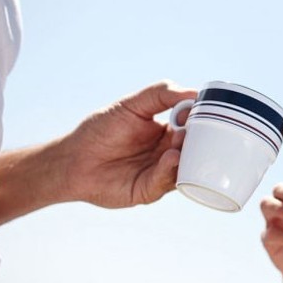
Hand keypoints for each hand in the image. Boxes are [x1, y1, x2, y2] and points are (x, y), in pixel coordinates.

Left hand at [60, 80, 197, 207]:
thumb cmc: (100, 130)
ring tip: (185, 143)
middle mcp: (168, 154)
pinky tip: (171, 158)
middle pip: (195, 149)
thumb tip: (193, 92)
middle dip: (201, 141)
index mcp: (168, 132)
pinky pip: (166, 182)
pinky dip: (171, 171)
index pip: (194, 126)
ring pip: (186, 168)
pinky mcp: (149, 190)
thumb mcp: (131, 105)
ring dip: (189, 157)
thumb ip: (160, 94)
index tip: (210, 111)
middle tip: (205, 131)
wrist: (72, 159)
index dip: (203, 120)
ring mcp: (160, 173)